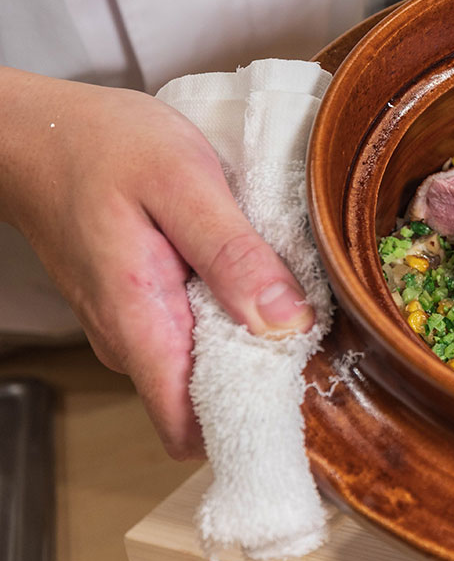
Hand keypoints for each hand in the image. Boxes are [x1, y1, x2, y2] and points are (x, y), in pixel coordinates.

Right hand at [0, 68, 313, 457]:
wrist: (35, 132)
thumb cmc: (102, 146)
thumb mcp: (182, 182)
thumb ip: (233, 254)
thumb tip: (289, 323)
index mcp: (141, 324)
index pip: (191, 429)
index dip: (252, 423)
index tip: (306, 395)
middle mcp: (132, 342)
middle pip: (210, 402)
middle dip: (266, 374)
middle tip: (312, 323)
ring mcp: (134, 328)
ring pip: (208, 365)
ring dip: (251, 338)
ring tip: (280, 287)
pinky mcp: (141, 308)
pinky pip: (197, 333)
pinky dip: (230, 312)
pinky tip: (249, 273)